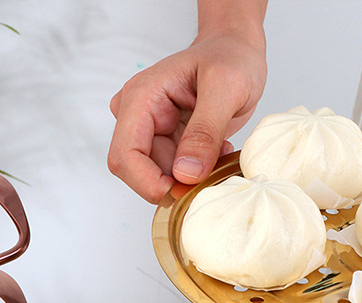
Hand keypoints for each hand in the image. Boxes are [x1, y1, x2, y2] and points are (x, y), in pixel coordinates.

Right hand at [108, 29, 266, 202]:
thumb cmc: (230, 58)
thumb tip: (185, 174)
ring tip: (220, 149)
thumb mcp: (226, 88)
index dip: (150, 184)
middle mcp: (139, 118)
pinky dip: (199, 172)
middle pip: (141, 174)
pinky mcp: (169, 144)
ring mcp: (152, 133)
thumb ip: (205, 131)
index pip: (125, 158)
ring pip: (162, 177)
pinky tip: (217, 150)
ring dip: (193, 177)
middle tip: (214, 165)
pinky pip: (178, 174)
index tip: (186, 190)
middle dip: (178, 181)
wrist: (236, 53)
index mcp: (141, 99)